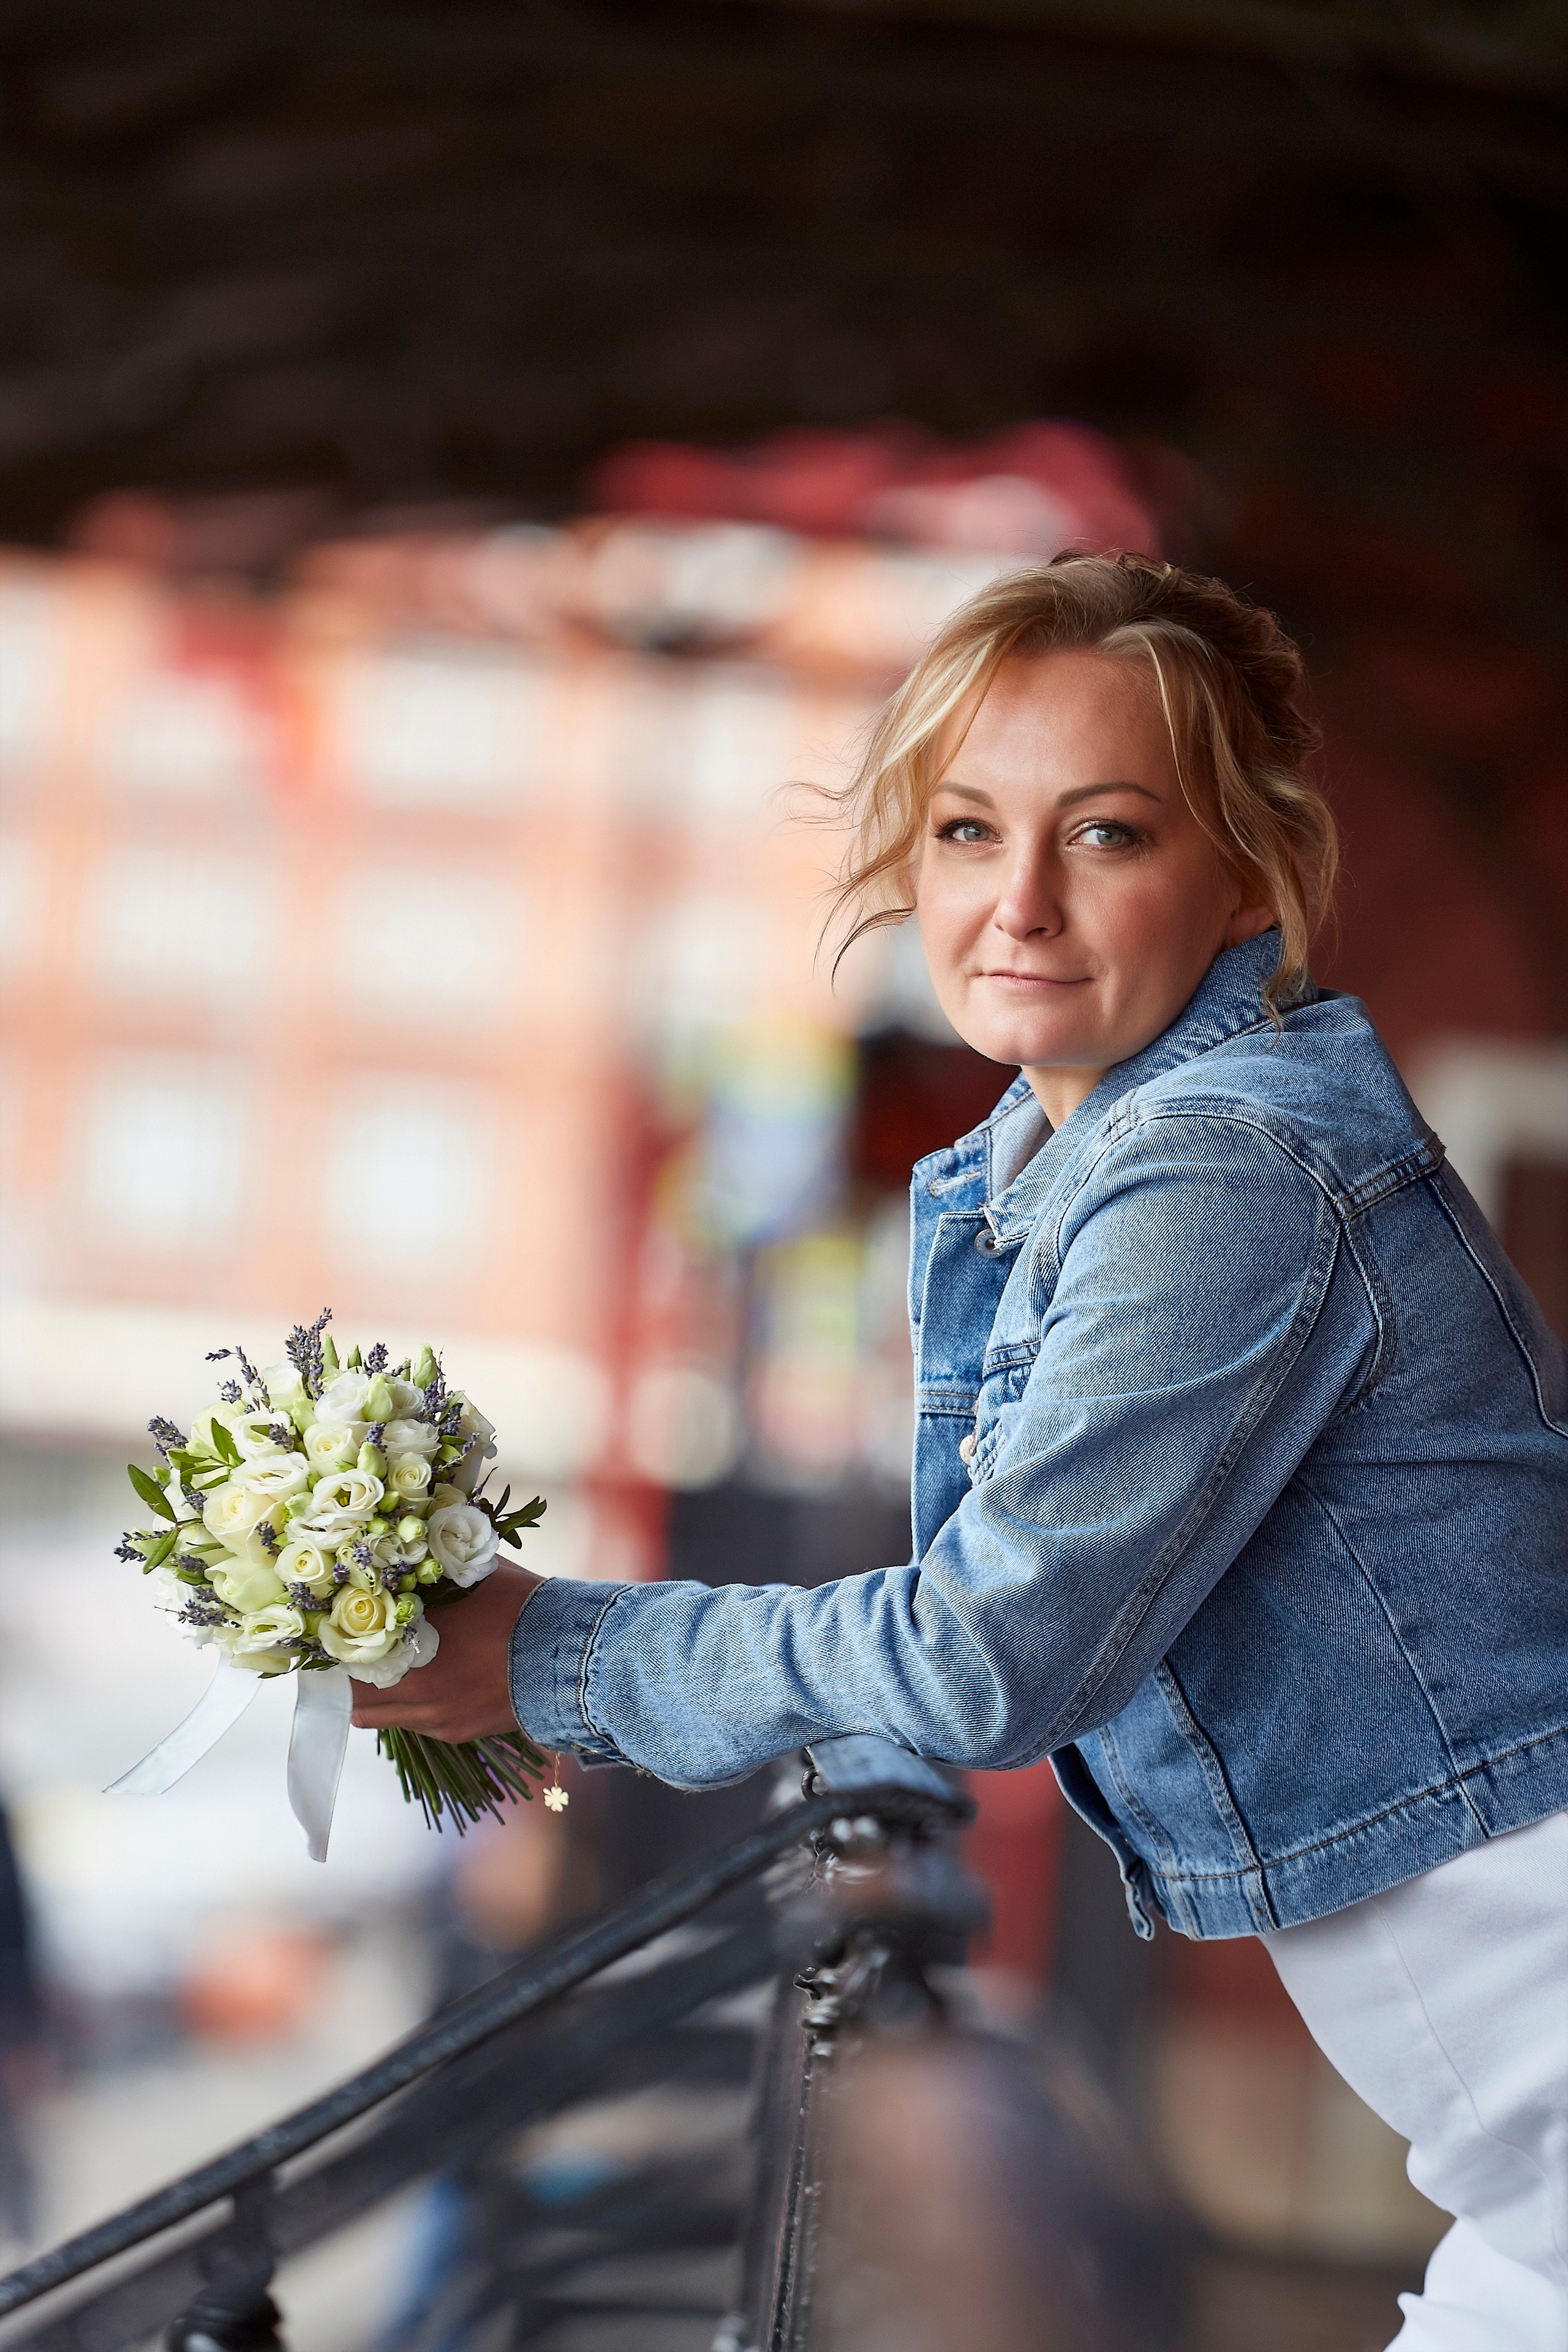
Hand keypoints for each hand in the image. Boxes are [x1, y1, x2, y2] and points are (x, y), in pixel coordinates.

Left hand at [349, 1561, 543, 1741]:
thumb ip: (432, 1566)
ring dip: (372, 1693)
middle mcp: (417, 1690)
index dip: (336, 1642)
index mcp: (415, 1644)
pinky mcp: (454, 1732)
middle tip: (352, 1650)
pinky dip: (406, 1704)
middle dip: (348, 1673)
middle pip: (351, 1693)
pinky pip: (409, 1723)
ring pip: (374, 1715)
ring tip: (385, 1667)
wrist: (572, 1657)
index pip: (349, 1651)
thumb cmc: (521, 1606)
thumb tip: (399, 1552)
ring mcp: (434, 1718)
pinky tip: (426, 1680)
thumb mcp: (473, 1573)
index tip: (333, 1630)